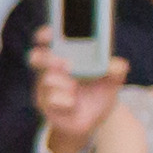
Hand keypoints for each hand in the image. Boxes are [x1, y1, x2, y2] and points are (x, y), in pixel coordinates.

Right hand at [29, 36, 123, 152]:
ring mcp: (45, 86)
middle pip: (36, 56)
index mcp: (65, 54)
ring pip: (47, 79)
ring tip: (75, 89)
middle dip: (47, 58)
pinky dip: (66, 101)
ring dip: (64, 84)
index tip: (50, 33)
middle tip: (65, 64)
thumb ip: (117, 67)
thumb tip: (112, 65)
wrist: (96, 118)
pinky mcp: (45, 103)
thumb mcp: (114, 77)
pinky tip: (73, 104)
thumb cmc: (101, 90)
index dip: (45, 34)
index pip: (48, 39)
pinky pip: (52, 99)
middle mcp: (50, 68)